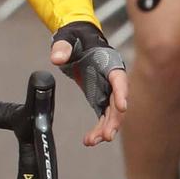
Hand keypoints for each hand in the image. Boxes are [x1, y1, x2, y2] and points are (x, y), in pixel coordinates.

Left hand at [50, 22, 128, 145]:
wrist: (77, 40)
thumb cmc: (75, 37)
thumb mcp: (66, 38)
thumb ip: (61, 47)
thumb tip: (56, 58)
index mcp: (108, 62)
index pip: (119, 78)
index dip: (122, 92)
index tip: (122, 106)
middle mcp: (112, 79)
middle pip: (117, 101)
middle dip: (114, 119)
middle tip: (107, 135)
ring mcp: (107, 90)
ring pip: (111, 113)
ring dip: (105, 128)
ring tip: (93, 141)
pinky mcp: (100, 97)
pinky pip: (102, 116)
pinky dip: (98, 128)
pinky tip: (89, 140)